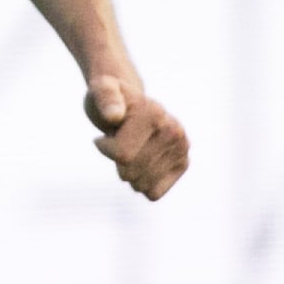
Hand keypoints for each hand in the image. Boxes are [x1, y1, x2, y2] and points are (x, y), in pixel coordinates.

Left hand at [87, 74, 189, 200]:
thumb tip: (114, 115)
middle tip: (121, 141)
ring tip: (132, 149)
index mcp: (154, 114)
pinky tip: (141, 164)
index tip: (105, 133)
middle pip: (131, 172)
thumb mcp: (99, 90)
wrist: (131, 105)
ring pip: (141, 186)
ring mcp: (182, 148)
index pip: (123, 155)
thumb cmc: (110, 100)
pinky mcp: (184, 163)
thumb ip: (104, 97)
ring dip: (128, 172)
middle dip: (116, 162)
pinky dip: (141, 184)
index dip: (105, 148)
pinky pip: (154, 193)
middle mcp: (174, 131)